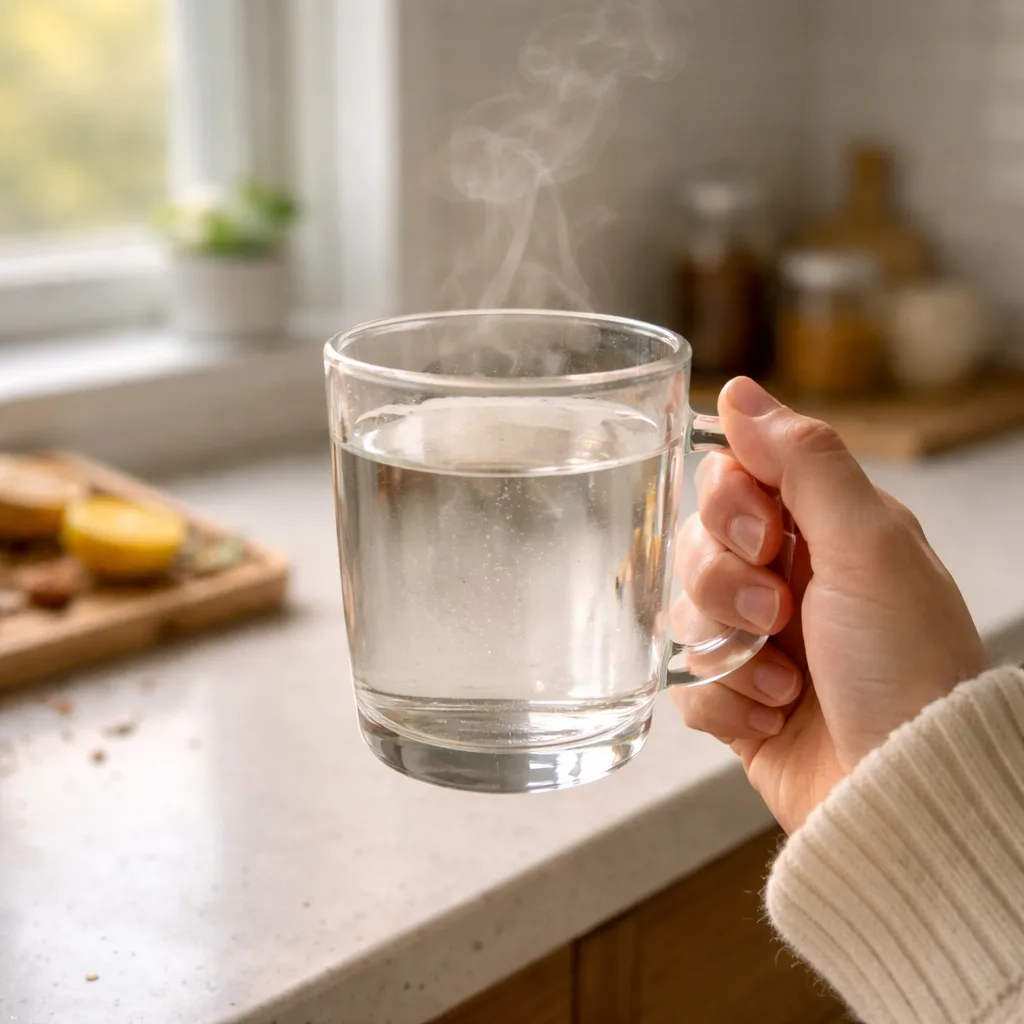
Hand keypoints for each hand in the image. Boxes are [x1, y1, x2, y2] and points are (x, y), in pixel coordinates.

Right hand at [672, 377, 987, 832]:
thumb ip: (804, 459)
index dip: (729, 503)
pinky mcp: (736, 700)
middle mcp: (787, 579)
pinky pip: (685, 682)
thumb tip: (740, 389)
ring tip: (787, 681)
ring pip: (682, 612)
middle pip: (696, 543)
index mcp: (823, 531)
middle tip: (777, 614)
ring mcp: (758, 642)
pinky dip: (725, 702)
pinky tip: (774, 717)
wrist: (906, 792)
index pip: (732, 478)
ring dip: (729, 649)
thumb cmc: (905, 665)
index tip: (764, 535)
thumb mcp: (868, 543)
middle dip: (726, 583)